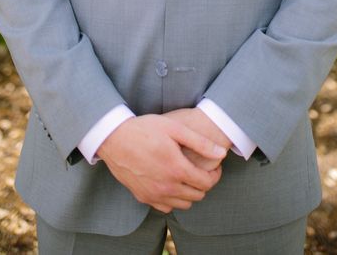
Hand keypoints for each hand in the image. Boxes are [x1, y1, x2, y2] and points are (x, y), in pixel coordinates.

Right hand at [97, 114, 226, 212]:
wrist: (114, 138)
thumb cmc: (144, 129)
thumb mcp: (175, 129)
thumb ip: (200, 143)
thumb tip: (221, 154)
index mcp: (177, 169)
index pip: (207, 183)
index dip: (215, 175)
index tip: (214, 167)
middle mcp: (167, 187)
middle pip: (197, 195)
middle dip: (204, 183)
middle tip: (202, 170)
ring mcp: (154, 194)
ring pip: (183, 204)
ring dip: (190, 192)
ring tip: (187, 176)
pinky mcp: (143, 197)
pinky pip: (166, 207)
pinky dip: (173, 199)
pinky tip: (171, 183)